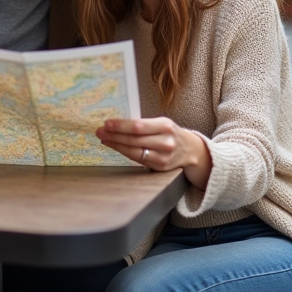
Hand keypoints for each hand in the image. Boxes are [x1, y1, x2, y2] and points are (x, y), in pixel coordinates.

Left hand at [96, 117, 211, 188]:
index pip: (139, 126)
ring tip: (104, 139)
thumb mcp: (162, 124)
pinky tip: (116, 147)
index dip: (121, 126)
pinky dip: (125, 153)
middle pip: (134, 140)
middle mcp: (165, 142)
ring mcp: (163, 157)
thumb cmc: (171, 133)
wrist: (191, 151)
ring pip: (134, 151)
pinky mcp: (159, 167)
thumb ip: (144, 125)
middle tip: (100, 131)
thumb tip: (118, 124)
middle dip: (114, 135)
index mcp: (166, 126)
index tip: (107, 123)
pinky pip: (138, 160)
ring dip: (116, 145)